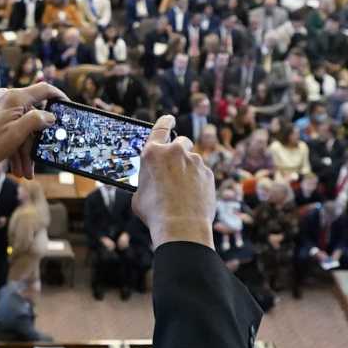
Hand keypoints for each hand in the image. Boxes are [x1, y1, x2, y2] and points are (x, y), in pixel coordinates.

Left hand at [0, 81, 64, 176]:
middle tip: (42, 157)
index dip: (59, 97)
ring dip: (26, 150)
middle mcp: (9, 99)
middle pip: (34, 116)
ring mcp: (2, 108)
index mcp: (15, 98)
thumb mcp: (17, 134)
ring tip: (25, 170)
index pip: (44, 90)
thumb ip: (37, 120)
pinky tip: (16, 166)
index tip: (69, 108)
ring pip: (23, 128)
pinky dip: (16, 147)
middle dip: (37, 140)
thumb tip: (51, 116)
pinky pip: (13, 130)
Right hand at [132, 115, 214, 248]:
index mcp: (153, 153)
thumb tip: (152, 183)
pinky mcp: (208, 174)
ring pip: (192, 160)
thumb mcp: (139, 195)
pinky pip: (202, 174)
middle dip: (178, 151)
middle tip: (174, 167)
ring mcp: (195, 162)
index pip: (161, 127)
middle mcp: (175, 152)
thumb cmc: (155, 213)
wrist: (181, 227)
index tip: (170, 119)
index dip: (166, 121)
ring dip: (188, 170)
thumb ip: (147, 181)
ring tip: (182, 192)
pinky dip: (198, 182)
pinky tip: (192, 198)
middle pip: (181, 142)